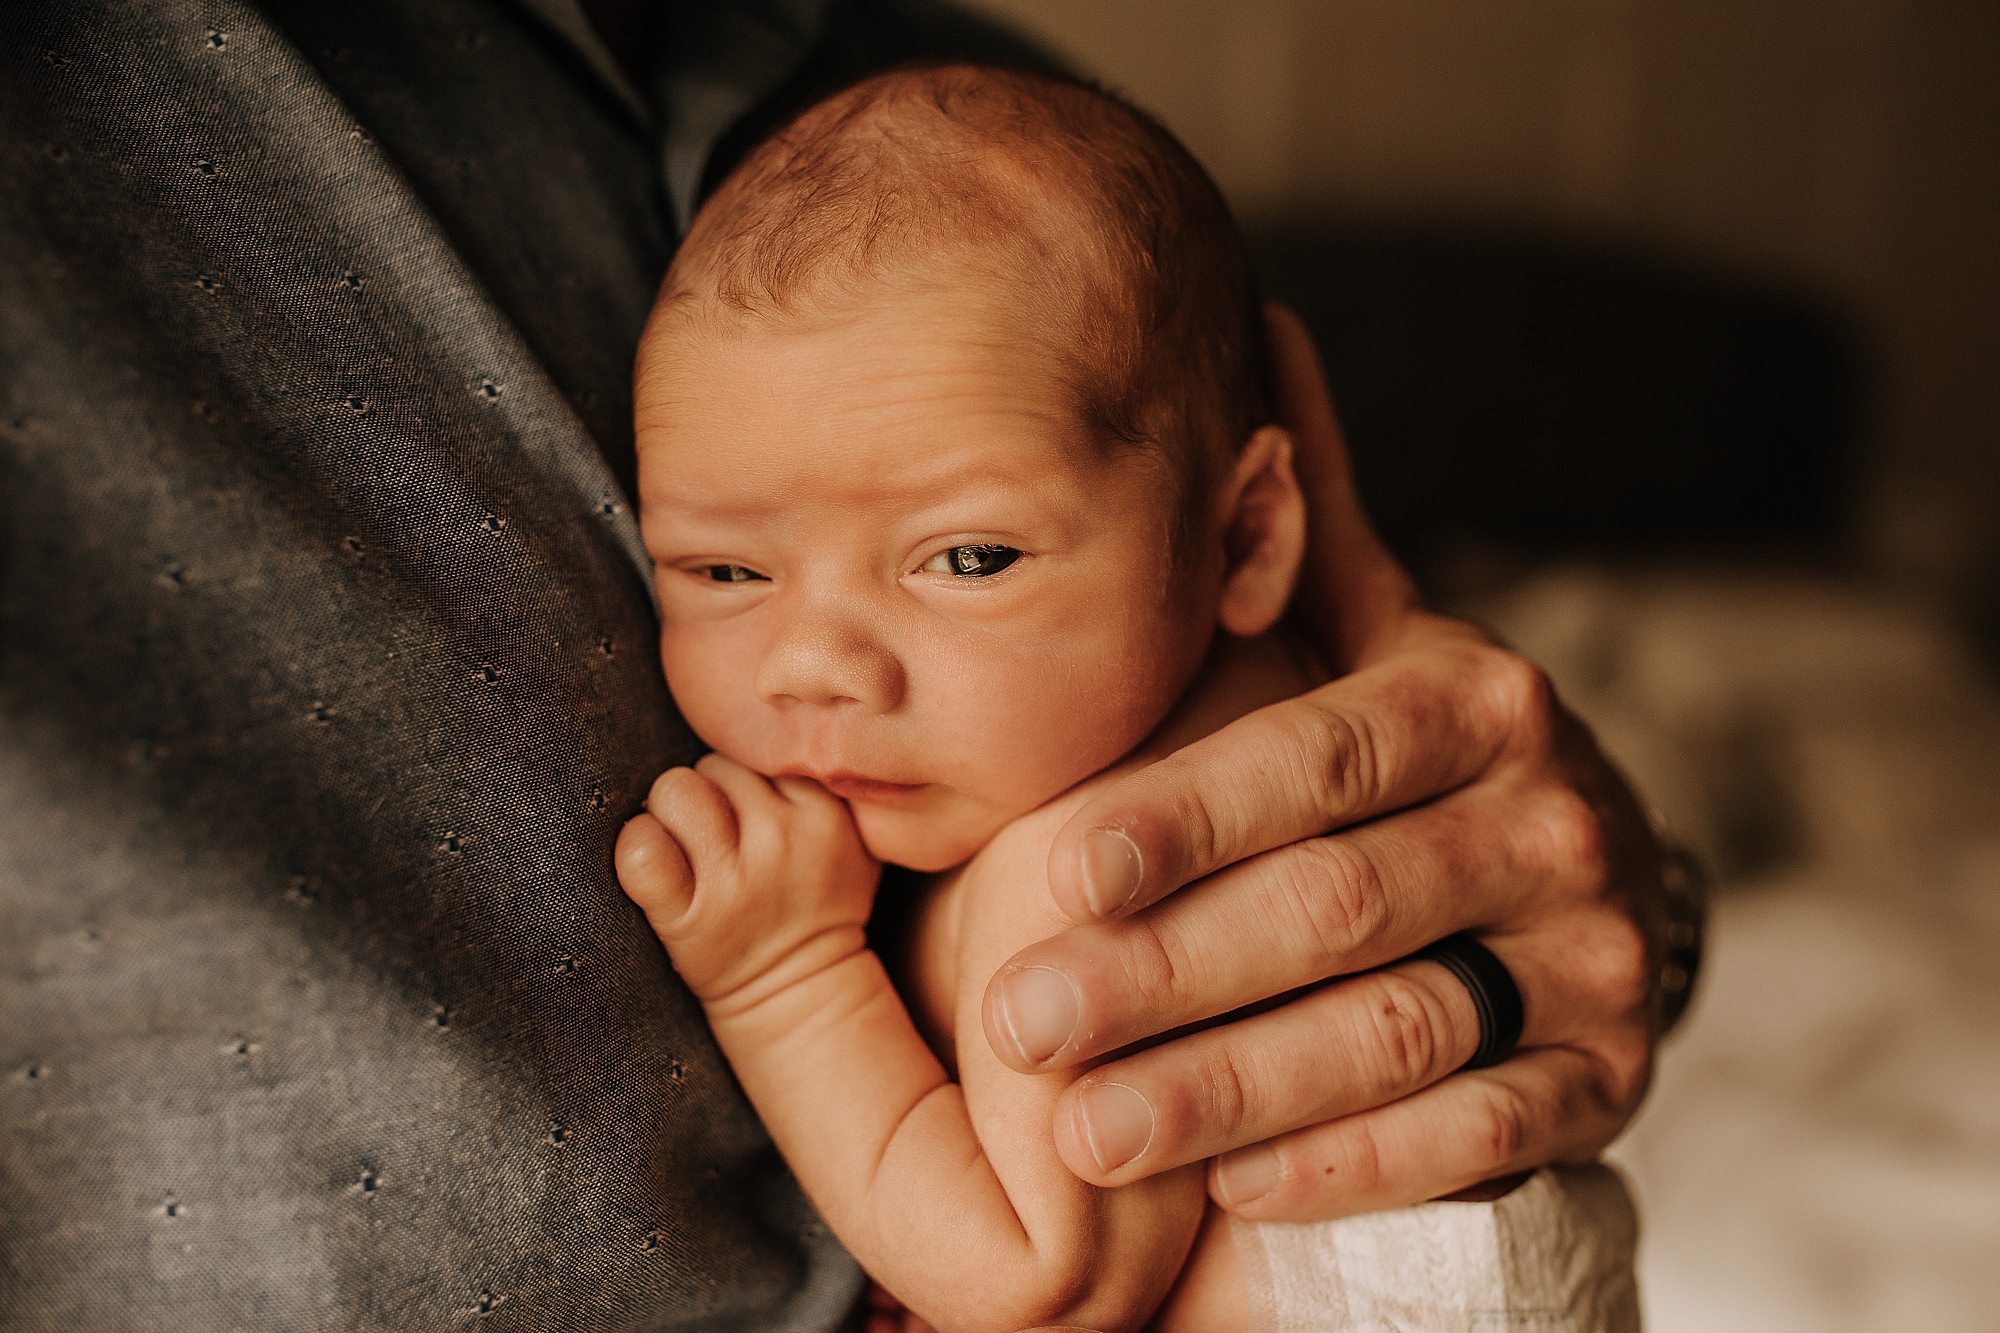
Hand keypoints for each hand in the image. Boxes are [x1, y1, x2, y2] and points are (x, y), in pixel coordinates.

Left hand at [616, 754, 878, 1005]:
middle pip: (712, 765)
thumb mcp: (849, 835)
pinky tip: (656, 867)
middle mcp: (785, 841)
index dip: (747, 780)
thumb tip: (776, 711)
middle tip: (722, 838)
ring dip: (671, 814)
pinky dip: (637, 850)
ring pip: (674, 791)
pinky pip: (639, 850)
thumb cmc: (815, 901)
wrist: (803, 992)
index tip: (752, 814)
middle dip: (709, 794)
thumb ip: (820, 779)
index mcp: (827, 813)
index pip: (759, 749)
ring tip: (690, 848)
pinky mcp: (689, 919)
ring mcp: (736, 883)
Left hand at [980, 306, 1663, 1219]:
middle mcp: (1550, 813)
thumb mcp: (1379, 634)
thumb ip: (1309, 528)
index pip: (1310, 757)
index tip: (1049, 873)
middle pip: (1338, 902)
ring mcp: (1591, 951)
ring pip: (1397, 1028)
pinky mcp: (1611, 1074)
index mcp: (1473, 697)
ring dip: (1235, 1086)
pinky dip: (1355, 1161)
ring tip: (1088, 1132)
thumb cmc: (1420, 755)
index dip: (1180, 817)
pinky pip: (1478, 1132)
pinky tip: (1235, 1188)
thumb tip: (1259, 328)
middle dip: (1171, 967)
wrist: (1584, 878)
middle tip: (1022, 1022)